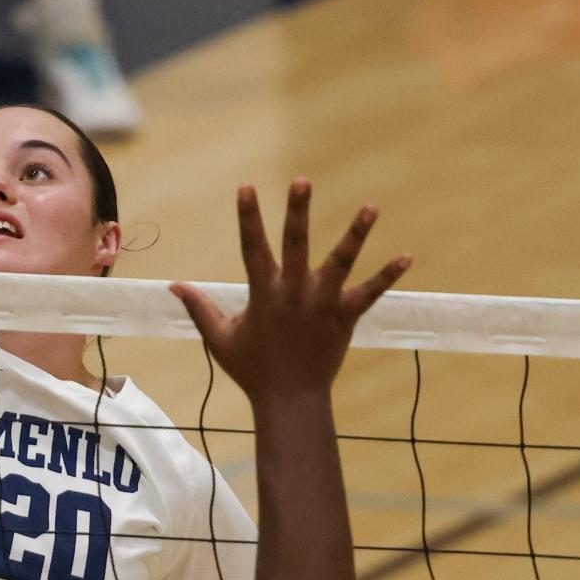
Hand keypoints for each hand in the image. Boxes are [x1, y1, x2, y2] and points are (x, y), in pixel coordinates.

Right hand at [170, 181, 409, 401]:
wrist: (289, 399)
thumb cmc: (252, 369)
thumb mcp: (219, 339)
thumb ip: (199, 308)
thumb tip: (174, 286)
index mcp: (263, 294)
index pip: (251, 247)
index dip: (248, 217)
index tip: (246, 187)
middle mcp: (294, 293)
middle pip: (296, 244)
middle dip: (298, 211)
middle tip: (301, 181)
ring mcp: (322, 304)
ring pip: (341, 262)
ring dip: (356, 234)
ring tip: (370, 207)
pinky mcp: (345, 318)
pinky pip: (369, 294)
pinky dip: (387, 276)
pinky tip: (406, 257)